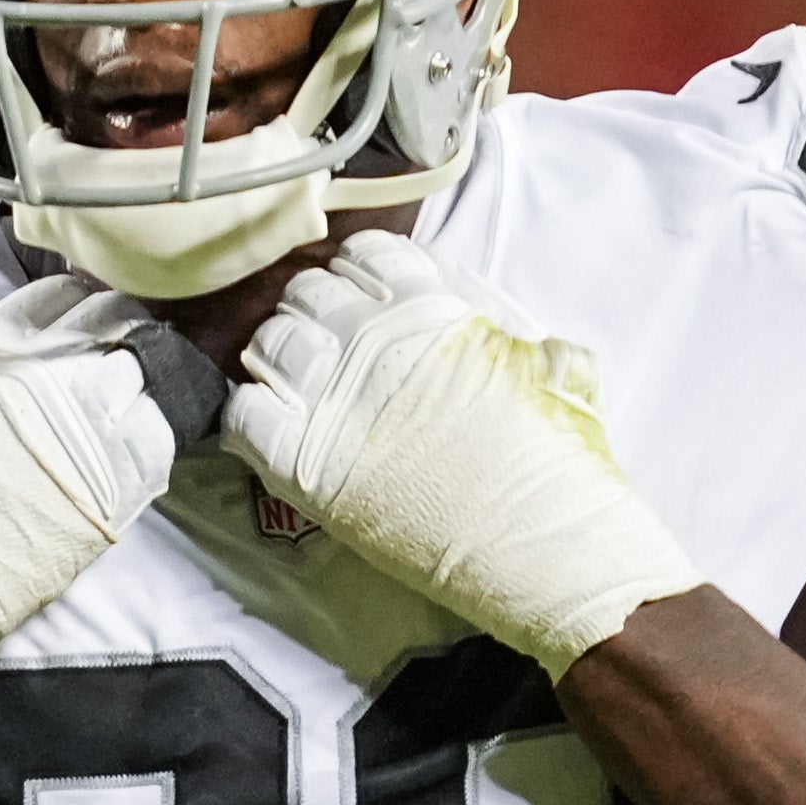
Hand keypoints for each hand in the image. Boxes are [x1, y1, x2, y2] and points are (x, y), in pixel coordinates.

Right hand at [0, 243, 175, 759]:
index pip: (60, 291)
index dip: (71, 299)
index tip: (74, 320)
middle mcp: (48, 376)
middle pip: (116, 319)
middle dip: (118, 324)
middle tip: (113, 349)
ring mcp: (88, 430)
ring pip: (149, 367)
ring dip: (147, 368)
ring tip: (134, 387)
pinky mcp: (116, 485)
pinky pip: (164, 430)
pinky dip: (159, 422)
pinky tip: (140, 434)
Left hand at [223, 230, 701, 675]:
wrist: (551, 549)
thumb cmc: (560, 464)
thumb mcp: (555, 363)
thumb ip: (501, 320)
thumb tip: (458, 293)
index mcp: (433, 310)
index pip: (366, 255)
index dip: (360, 275)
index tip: (364, 300)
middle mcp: (376, 345)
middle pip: (307, 294)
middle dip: (313, 312)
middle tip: (327, 347)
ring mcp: (337, 403)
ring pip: (268, 346)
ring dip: (277, 359)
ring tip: (296, 386)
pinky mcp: (309, 468)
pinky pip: (244, 418)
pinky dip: (248, 416)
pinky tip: (271, 428)